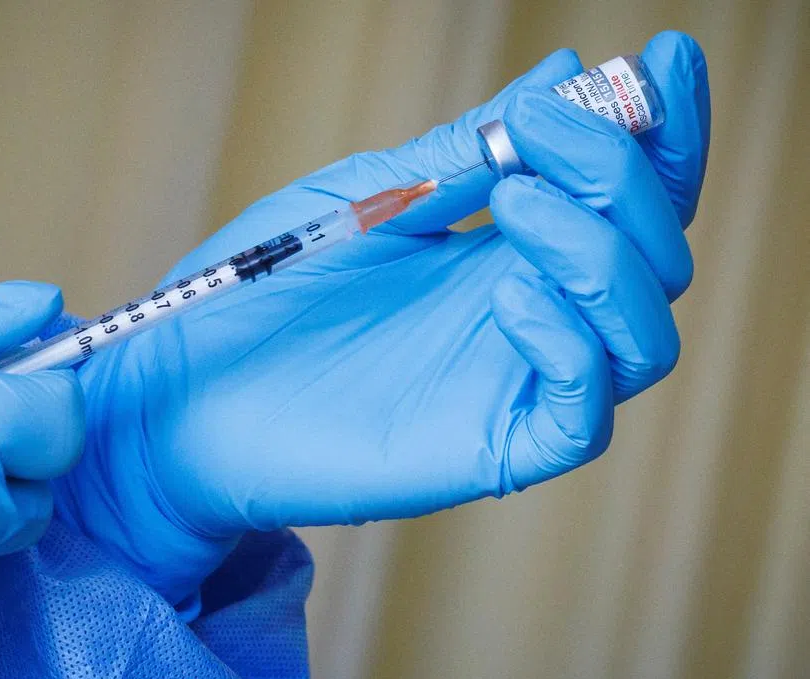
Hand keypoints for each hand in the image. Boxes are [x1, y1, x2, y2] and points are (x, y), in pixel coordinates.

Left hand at [54, 31, 709, 608]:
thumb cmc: (264, 291)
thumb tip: (565, 73)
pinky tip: (508, 290)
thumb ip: (467, 149)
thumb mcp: (368, 196)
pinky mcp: (491, 448)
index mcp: (505, 246)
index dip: (661, 128)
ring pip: (642, 331)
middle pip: (652, 251)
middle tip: (539, 127)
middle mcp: (529, 311)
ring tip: (515, 199)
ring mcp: (514, 381)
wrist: (184, 391)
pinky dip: (570, 342)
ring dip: (602, 249)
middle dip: (620, 173)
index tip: (669, 56)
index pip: (624, 191)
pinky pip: (582, 413)